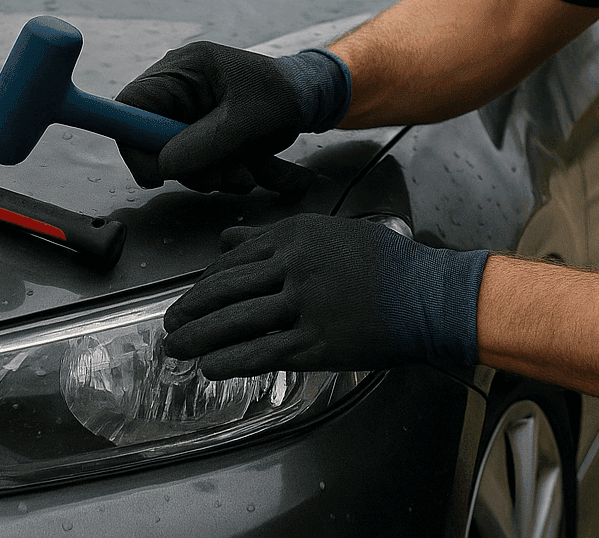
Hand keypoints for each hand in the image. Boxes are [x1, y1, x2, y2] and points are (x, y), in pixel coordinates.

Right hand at [114, 42, 349, 198]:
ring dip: (217, 175)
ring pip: (181, 160)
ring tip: (254, 171)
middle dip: (192, 168)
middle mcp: (180, 91)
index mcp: (183, 70)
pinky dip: (233, 174)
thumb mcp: (248, 118)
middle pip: (155, 141)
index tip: (157, 174)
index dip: (134, 143)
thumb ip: (206, 142)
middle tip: (229, 176)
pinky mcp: (206, 134)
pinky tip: (267, 173)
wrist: (310, 96)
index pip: (131, 105)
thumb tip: (164, 166)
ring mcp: (192, 115)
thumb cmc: (282, 93)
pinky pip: (204, 164)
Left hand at [162, 214, 489, 378]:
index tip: (189, 295)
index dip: (204, 282)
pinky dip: (231, 361)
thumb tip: (229, 238)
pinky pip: (263, 352)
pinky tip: (211, 366)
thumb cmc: (386, 263)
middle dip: (190, 309)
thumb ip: (274, 236)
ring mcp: (303, 305)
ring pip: (236, 322)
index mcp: (294, 236)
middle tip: (169, 323)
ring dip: (199, 336)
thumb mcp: (329, 231)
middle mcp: (293, 267)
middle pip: (225, 290)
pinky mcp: (316, 342)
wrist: (429, 296)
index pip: (233, 260)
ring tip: (177, 347)